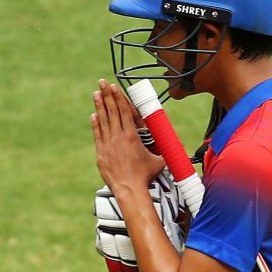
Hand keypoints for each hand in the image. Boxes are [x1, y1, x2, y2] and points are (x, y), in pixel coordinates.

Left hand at [91, 80, 163, 195]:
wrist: (129, 189)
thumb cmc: (145, 176)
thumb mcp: (158, 161)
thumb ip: (165, 152)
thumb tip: (177, 148)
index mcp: (132, 136)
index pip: (124, 111)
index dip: (119, 98)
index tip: (114, 87)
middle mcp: (118, 137)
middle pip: (112, 112)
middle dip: (107, 95)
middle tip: (102, 82)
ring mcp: (108, 145)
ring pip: (103, 121)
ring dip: (99, 106)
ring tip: (96, 94)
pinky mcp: (101, 154)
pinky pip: (98, 135)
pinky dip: (96, 125)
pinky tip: (93, 115)